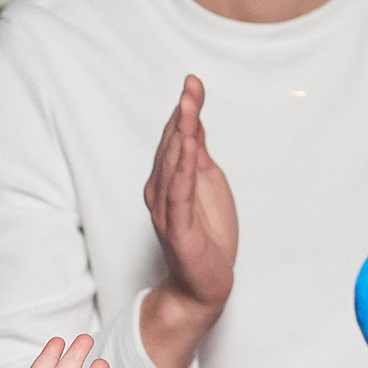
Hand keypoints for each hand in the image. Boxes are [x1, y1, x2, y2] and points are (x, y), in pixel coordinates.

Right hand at [140, 76, 236, 367]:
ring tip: (189, 108)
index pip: (174, 139)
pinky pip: (180, 196)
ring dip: (181, 136)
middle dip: (182, 115)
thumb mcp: (207, 185)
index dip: (184, 110)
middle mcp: (160, 192)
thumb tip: (194, 122)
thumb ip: (198, 156)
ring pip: (172, 167)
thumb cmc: (207, 237)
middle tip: (190, 86)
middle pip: (171, 147)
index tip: (193, 82)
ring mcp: (166, 210)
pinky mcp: (177, 229)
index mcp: (167, 180)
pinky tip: (191, 149)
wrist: (204, 285)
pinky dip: (184, 171)